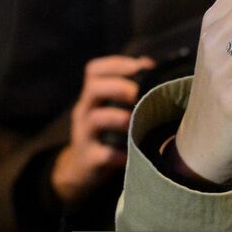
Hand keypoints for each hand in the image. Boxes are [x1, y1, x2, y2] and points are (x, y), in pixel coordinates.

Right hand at [51, 54, 154, 205]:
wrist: (82, 168)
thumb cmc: (105, 133)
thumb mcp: (109, 109)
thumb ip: (126, 87)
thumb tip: (148, 64)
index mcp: (91, 96)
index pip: (94, 70)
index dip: (116, 64)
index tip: (140, 66)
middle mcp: (84, 111)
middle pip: (93, 88)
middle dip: (119, 86)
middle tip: (140, 93)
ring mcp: (84, 135)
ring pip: (95, 118)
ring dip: (118, 117)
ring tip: (136, 121)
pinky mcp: (89, 158)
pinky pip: (101, 154)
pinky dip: (118, 153)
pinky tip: (132, 153)